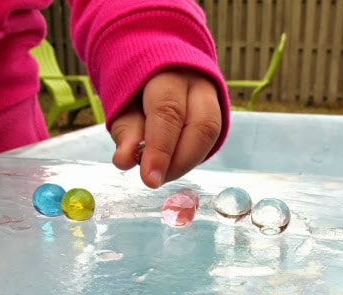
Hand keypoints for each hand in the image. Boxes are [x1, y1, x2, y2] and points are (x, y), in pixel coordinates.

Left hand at [110, 68, 221, 188]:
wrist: (158, 65)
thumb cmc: (136, 88)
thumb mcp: (123, 105)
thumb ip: (126, 131)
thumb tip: (124, 161)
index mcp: (169, 71)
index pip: (168, 112)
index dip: (160, 149)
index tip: (149, 180)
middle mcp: (199, 82)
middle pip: (201, 125)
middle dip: (179, 161)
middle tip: (156, 180)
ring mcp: (214, 97)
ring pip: (211, 135)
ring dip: (186, 162)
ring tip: (162, 173)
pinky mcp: (219, 114)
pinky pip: (210, 142)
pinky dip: (190, 158)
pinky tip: (173, 164)